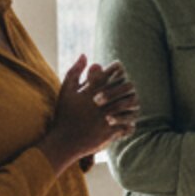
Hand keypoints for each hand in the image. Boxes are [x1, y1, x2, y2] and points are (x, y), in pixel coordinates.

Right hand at [44, 55, 130, 169]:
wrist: (63, 141)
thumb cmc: (64, 114)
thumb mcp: (66, 91)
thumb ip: (75, 71)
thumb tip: (84, 55)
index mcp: (89, 92)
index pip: (107, 75)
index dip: (116, 69)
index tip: (120, 67)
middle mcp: (99, 104)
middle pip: (121, 88)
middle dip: (126, 84)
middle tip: (129, 83)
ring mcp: (105, 118)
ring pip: (127, 106)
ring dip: (131, 103)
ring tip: (131, 102)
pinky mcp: (109, 132)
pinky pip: (127, 126)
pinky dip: (129, 123)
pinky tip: (129, 121)